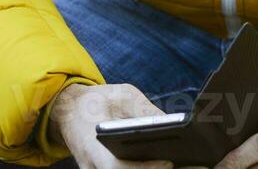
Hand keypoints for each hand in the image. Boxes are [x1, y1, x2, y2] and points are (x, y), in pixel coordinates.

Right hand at [46, 82, 174, 168]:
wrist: (68, 110)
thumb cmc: (96, 100)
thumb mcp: (122, 96)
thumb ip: (146, 112)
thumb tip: (177, 125)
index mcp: (91, 145)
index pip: (116, 167)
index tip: (168, 162)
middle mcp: (92, 168)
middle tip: (189, 166)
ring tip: (186, 166)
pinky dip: (147, 168)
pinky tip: (171, 164)